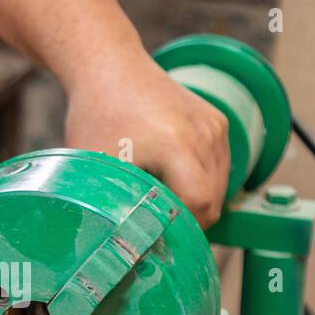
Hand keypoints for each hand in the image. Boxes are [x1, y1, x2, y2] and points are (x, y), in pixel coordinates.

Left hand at [64, 50, 230, 226]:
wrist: (110, 66)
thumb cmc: (97, 115)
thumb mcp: (94, 164)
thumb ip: (110, 204)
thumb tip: (117, 248)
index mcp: (176, 144)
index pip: (199, 205)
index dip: (182, 229)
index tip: (157, 238)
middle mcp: (205, 133)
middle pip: (213, 200)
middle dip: (188, 221)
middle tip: (156, 228)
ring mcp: (216, 126)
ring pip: (220, 187)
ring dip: (196, 202)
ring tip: (161, 200)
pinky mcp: (218, 122)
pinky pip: (220, 168)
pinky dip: (201, 182)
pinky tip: (171, 179)